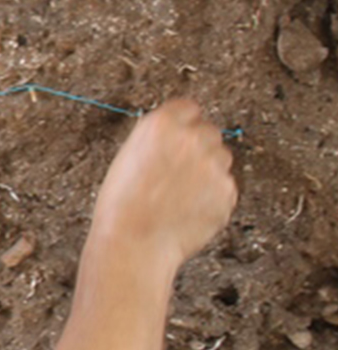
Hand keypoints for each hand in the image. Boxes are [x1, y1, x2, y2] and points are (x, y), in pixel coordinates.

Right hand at [88, 99, 236, 273]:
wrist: (135, 242)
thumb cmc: (123, 205)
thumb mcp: (128, 156)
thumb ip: (157, 139)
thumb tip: (177, 135)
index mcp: (161, 125)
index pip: (188, 107)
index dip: (183, 122)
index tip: (181, 132)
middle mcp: (192, 139)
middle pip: (209, 131)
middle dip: (198, 147)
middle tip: (179, 169)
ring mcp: (214, 165)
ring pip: (221, 158)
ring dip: (208, 170)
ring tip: (180, 192)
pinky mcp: (228, 191)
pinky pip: (225, 187)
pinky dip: (213, 195)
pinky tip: (188, 206)